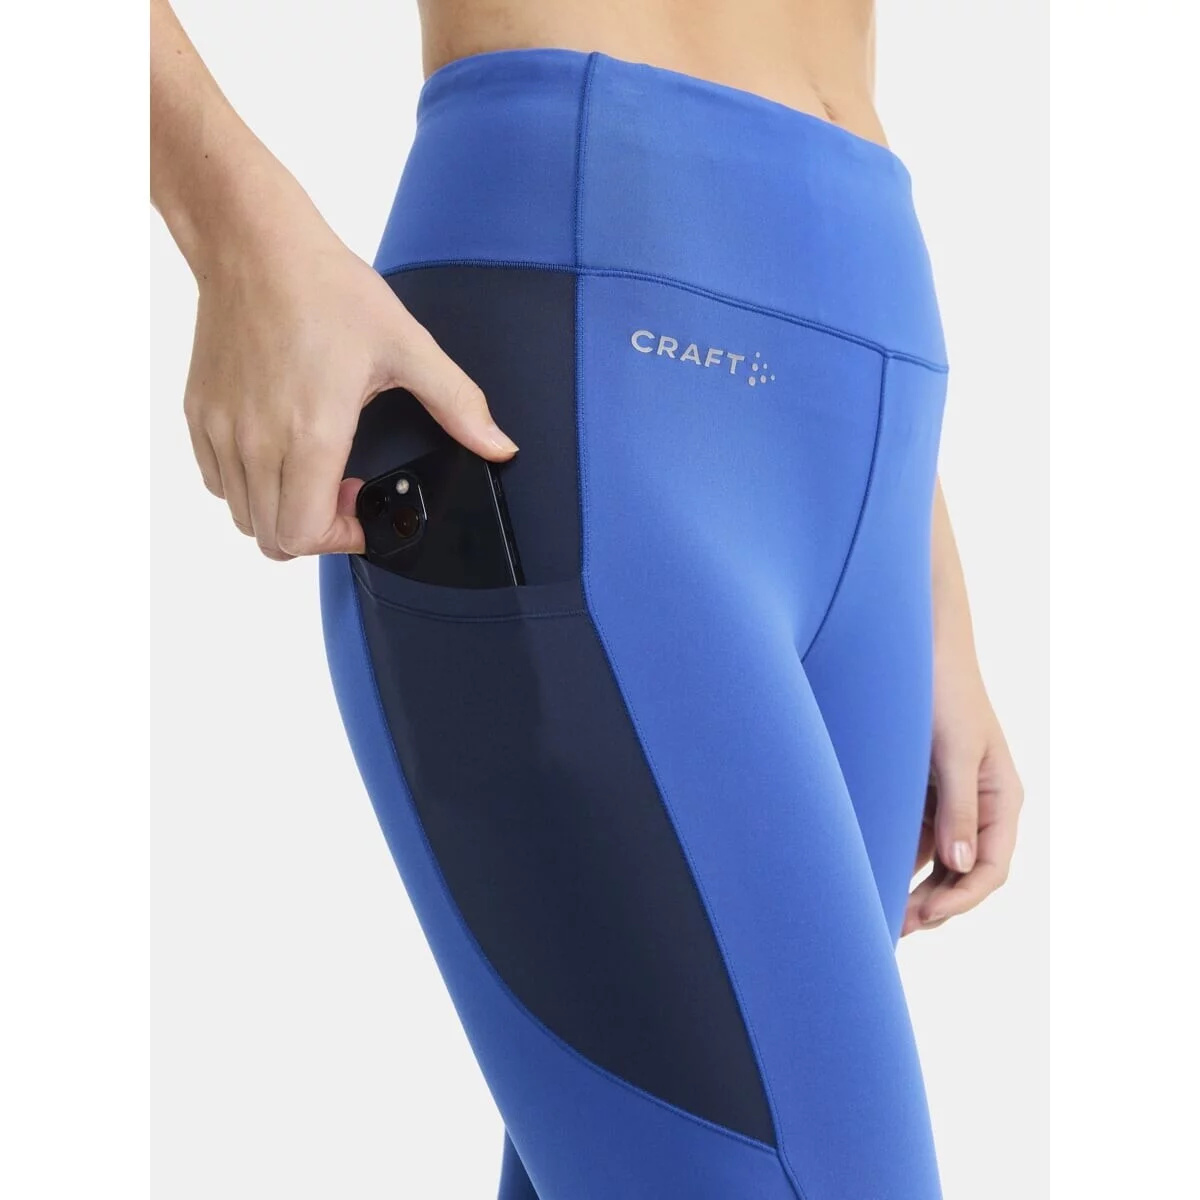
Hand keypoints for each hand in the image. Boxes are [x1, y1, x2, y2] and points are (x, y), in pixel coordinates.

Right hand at [182, 197, 517, 559]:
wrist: (252, 243)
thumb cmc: (324, 288)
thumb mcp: (407, 346)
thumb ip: (457, 403)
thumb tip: (498, 444)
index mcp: (310, 433)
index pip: (305, 534)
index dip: (341, 539)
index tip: (362, 509)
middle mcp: (258, 441)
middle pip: (273, 538)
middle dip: (316, 532)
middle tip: (344, 491)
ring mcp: (223, 431)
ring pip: (243, 515)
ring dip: (281, 510)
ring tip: (314, 469)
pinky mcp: (200, 415)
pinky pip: (218, 481)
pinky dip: (248, 485)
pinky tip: (280, 449)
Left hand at [902, 654, 1023, 935]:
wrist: (917, 648)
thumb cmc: (943, 691)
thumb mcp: (953, 750)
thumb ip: (959, 808)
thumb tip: (960, 868)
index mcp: (1002, 798)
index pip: (990, 867)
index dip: (962, 899)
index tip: (926, 917)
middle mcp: (981, 805)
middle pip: (964, 873)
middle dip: (935, 904)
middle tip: (895, 928)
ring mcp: (951, 800)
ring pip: (938, 861)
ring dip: (915, 888)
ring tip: (882, 915)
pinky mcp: (923, 792)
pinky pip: (916, 837)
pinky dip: (899, 859)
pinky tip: (873, 875)